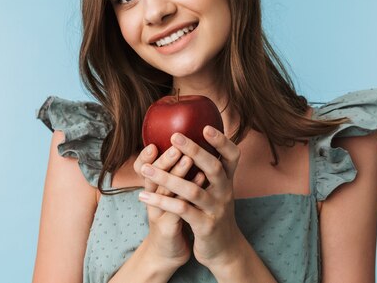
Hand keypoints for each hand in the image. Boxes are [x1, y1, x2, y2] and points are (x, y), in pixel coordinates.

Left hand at [137, 126, 243, 268]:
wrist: (223, 249)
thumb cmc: (212, 212)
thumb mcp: (216, 190)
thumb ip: (207, 170)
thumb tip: (189, 142)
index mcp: (227, 180)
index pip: (232, 155)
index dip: (221, 141)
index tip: (205, 127)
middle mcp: (225, 192)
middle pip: (214, 167)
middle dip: (194, 151)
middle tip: (174, 137)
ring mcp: (216, 209)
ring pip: (192, 190)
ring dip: (167, 178)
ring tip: (146, 169)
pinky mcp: (205, 226)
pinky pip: (182, 211)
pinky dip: (162, 202)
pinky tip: (143, 197)